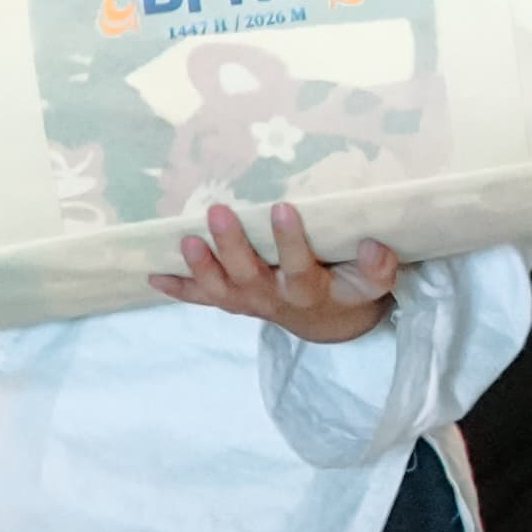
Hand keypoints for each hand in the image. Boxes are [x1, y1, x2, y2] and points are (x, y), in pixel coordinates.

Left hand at [150, 203, 399, 343]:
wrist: (327, 324)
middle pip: (247, 274)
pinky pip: (201, 297)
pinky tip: (153, 274)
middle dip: (231, 245)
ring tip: (186, 240)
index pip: (297, 266)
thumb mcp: (372, 286)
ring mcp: (248, 301)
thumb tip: (372, 244)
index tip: (282, 207)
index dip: (289, 241)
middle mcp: (272, 299)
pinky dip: (177, 288)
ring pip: (219, 288)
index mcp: (308, 291)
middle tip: (218, 210)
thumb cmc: (348, 292)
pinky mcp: (232, 301)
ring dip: (200, 266)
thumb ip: (379, 268)